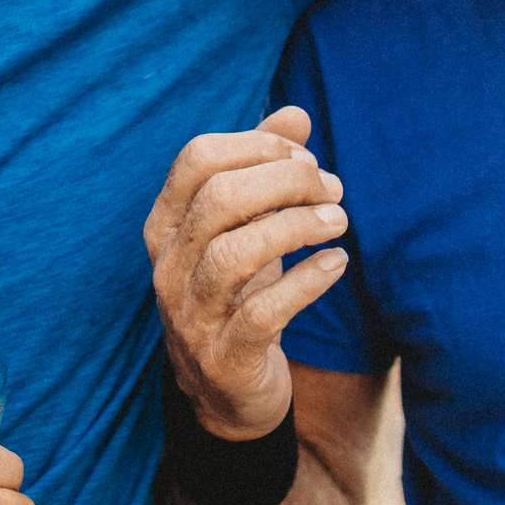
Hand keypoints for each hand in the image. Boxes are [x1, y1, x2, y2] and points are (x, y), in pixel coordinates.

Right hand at [143, 104, 349, 440]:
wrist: (227, 391)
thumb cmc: (238, 292)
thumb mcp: (246, 228)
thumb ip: (264, 168)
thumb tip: (297, 113)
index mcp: (166, 225)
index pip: (197, 159)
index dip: (257, 145)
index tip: (304, 157)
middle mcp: (168, 266)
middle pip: (218, 199)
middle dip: (285, 182)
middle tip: (331, 189)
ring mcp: (191, 314)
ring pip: (234, 254)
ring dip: (297, 227)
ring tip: (338, 221)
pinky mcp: (226, 356)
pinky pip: (263, 312)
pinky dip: (306, 281)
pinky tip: (337, 263)